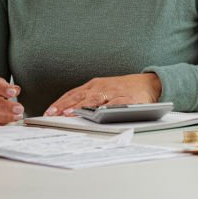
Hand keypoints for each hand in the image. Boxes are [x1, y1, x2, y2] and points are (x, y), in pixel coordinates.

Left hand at [43, 73, 161, 115]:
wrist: (149, 83)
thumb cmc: (123, 89)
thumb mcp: (103, 89)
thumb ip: (89, 98)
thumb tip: (67, 112)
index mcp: (95, 84)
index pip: (73, 93)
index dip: (60, 103)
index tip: (48, 112)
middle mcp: (102, 87)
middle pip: (80, 96)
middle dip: (65, 106)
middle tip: (53, 115)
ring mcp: (114, 92)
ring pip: (94, 100)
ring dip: (80, 108)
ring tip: (69, 115)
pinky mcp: (127, 99)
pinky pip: (114, 104)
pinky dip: (104, 109)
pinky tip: (96, 115)